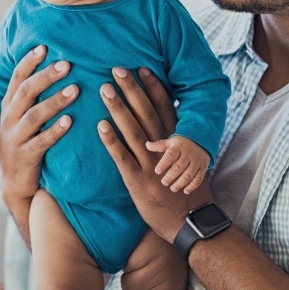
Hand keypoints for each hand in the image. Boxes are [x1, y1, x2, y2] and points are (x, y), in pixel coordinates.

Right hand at [0, 45, 78, 239]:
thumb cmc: (26, 141)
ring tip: (74, 90)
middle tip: (67, 64)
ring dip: (54, 101)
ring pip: (34, 115)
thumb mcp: (24, 116)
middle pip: (26, 92)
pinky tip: (69, 121)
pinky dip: (55, 131)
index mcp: (10, 105)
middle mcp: (10, 118)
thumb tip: (60, 65)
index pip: (17, 78)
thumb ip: (35, 95)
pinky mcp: (25, 157)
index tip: (45, 47)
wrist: (15, 182)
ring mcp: (15, 138)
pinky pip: (41, 142)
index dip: (30, 62)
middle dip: (46, 77)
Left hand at [98, 67, 213, 243]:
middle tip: (118, 69)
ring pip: (133, 130)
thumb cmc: (185, 189)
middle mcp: (163, 149)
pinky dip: (111, 140)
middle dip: (132, 89)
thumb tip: (168, 119)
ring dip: (119, 108)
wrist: (188, 222)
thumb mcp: (187, 160)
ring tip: (105, 89)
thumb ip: (175, 140)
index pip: (164, 107)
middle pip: (146, 113)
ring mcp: (150, 164)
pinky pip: (121, 157)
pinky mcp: (137, 180)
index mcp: (175, 141)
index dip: (153, 87)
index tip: (142, 67)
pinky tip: (100, 125)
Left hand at [146, 136, 209, 193]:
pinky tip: (185, 191)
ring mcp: (196, 162)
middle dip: (171, 176)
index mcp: (179, 147)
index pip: (171, 155)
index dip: (164, 164)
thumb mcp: (171, 142)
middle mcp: (188, 154)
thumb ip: (159, 145)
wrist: (201, 141)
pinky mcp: (202, 168)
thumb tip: (147, 145)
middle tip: (164, 182)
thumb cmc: (181, 144)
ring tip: (172, 188)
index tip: (157, 171)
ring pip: (189, 174)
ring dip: (180, 183)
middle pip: (179, 167)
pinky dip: (192, 186)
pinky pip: (198, 178)